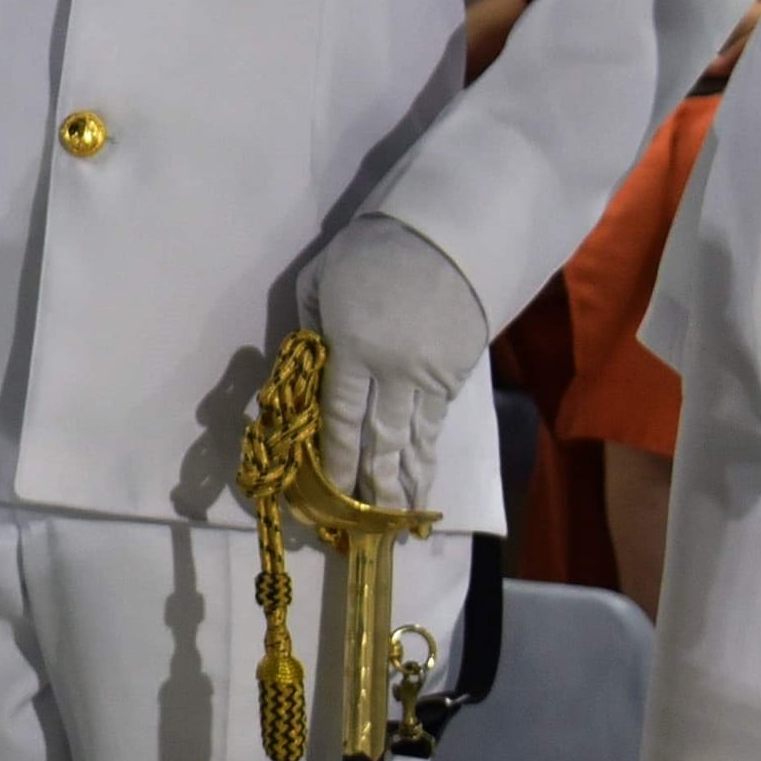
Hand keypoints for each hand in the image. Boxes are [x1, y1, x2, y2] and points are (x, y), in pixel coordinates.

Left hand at [296, 214, 487, 521]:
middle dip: (371, 485)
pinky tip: (425, 479)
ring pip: (413, 439)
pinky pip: (437, 423)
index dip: (335, 460)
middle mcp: (391, 371)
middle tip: (366, 527)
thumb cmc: (371, 252)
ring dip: (404, 481)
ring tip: (399, 518)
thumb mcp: (320, 280)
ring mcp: (428, 375)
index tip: (331, 494)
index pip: (340, 418)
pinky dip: (429, 454)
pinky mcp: (456, 372)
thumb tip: (303, 372)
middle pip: (378, 439)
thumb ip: (309, 328)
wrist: (448, 234)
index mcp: (353, 349)